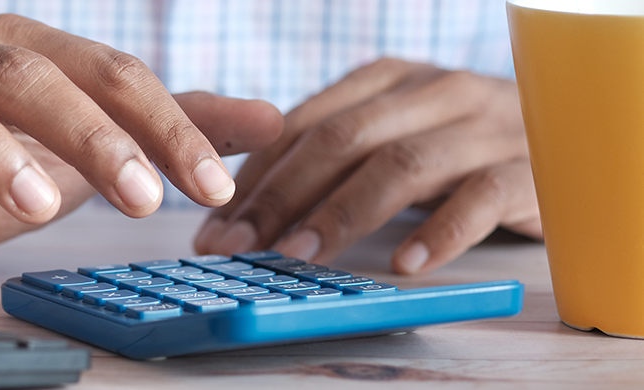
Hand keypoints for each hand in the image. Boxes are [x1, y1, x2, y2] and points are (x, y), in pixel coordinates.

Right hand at [0, 15, 281, 290]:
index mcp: (29, 50)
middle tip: (144, 199)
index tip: (213, 186)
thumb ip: (173, 127)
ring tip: (41, 206)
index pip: (109, 74)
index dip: (165, 126)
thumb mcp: (93, 141)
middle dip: (93, 135)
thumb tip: (273, 120)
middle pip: (30, 77)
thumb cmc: (1, 158)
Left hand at [194, 58, 542, 274]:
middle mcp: (432, 93)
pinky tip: (404, 264)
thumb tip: (245, 201)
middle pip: (342, 140)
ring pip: (401, 164)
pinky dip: (440, 232)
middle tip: (239, 245)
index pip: (304, 124)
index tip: (216, 225)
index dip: (255, 176)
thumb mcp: (392, 133)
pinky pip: (480, 198)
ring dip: (342, 214)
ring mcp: (482, 127)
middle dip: (280, 195)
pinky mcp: (527, 168)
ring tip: (300, 257)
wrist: (576, 130)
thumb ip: (331, 154)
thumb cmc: (459, 145)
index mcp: (388, 80)